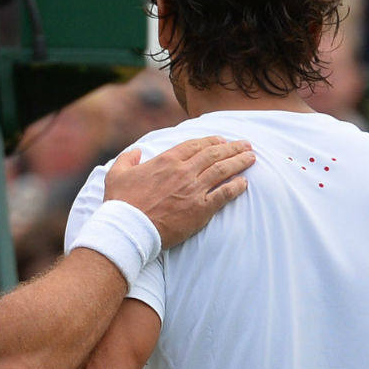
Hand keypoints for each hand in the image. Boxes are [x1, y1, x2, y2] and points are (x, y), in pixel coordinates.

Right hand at [103, 137, 252, 247]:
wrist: (128, 228)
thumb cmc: (120, 203)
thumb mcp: (116, 174)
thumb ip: (127, 159)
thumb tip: (136, 152)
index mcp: (166, 161)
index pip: (195, 145)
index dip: (211, 141)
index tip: (222, 140)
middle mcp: (183, 171)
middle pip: (214, 154)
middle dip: (232, 148)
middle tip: (246, 145)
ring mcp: (193, 190)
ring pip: (222, 170)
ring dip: (239, 162)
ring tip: (252, 157)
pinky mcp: (200, 209)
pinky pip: (224, 194)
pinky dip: (236, 187)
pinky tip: (245, 183)